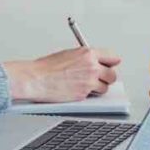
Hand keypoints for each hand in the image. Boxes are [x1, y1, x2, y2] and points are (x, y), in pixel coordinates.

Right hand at [1, 48, 121, 102]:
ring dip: (98, 87)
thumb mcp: (69, 54)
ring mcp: (89, 82)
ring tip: (86, 85)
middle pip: (112, 74)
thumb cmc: (47, 67)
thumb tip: (94, 62)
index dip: (111, 62)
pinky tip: (77, 89)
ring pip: (105, 87)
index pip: (112, 57)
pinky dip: (87, 94)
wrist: (36, 78)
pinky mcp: (84, 95)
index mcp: (88, 53)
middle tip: (99, 78)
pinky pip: (92, 95)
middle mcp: (91, 67)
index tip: (111, 65)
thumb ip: (85, 58)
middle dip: (107, 77)